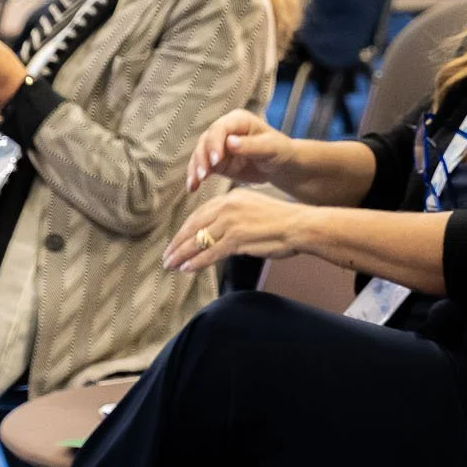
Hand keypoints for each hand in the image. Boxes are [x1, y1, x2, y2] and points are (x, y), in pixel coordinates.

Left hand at [164, 187, 310, 271]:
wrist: (299, 225)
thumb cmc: (282, 220)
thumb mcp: (253, 208)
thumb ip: (234, 216)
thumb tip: (218, 232)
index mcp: (230, 198)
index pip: (199, 214)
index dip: (185, 230)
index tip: (176, 241)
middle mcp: (227, 206)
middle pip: (194, 226)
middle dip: (178, 243)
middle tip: (167, 256)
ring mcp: (231, 222)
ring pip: (198, 240)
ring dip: (182, 255)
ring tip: (172, 265)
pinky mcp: (236, 238)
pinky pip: (210, 252)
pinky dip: (197, 262)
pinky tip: (188, 269)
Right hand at [187, 109, 295, 191]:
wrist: (280, 166)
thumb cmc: (279, 151)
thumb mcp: (270, 147)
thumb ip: (251, 145)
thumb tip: (230, 142)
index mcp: (238, 120)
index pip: (220, 128)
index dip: (215, 143)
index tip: (216, 160)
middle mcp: (225, 130)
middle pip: (206, 141)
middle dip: (202, 157)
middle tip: (204, 175)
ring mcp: (218, 146)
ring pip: (200, 154)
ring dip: (196, 168)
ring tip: (196, 182)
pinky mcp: (216, 162)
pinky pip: (202, 167)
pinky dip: (195, 176)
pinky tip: (192, 187)